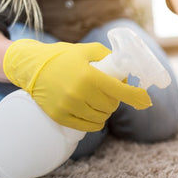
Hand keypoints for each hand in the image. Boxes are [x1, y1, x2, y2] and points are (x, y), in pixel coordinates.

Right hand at [3, 39, 151, 130]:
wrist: (31, 66)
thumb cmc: (62, 56)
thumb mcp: (87, 50)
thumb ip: (109, 57)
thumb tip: (126, 72)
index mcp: (89, 76)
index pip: (120, 91)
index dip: (136, 97)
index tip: (146, 100)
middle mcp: (79, 93)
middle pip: (111, 106)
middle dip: (115, 100)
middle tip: (110, 93)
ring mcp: (68, 106)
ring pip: (101, 117)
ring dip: (106, 112)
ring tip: (99, 102)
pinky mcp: (60, 116)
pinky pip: (88, 126)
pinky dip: (96, 122)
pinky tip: (95, 115)